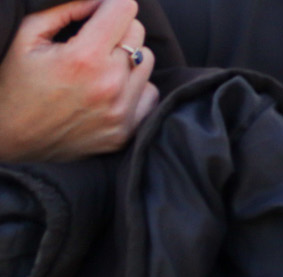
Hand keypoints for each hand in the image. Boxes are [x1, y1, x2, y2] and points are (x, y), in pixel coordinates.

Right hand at [0, 0, 157, 162]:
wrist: (12, 137)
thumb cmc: (16, 83)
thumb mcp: (28, 36)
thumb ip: (65, 11)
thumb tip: (98, 1)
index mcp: (84, 58)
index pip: (125, 10)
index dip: (111, 4)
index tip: (100, 10)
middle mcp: (110, 85)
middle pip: (138, 34)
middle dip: (118, 29)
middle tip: (95, 39)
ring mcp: (121, 112)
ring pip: (147, 63)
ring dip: (128, 58)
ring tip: (100, 65)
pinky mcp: (126, 131)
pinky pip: (149, 94)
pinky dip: (134, 87)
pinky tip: (108, 89)